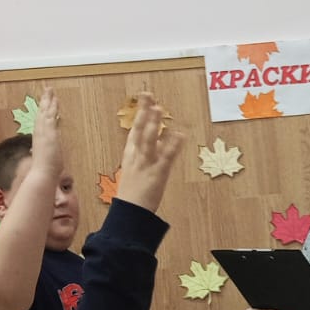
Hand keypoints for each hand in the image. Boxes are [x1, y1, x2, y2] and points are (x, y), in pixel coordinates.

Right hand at [29, 85, 64, 177]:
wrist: (42, 174)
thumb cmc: (43, 170)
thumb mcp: (41, 159)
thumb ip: (39, 154)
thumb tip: (35, 153)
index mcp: (40, 138)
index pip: (42, 121)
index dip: (43, 111)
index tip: (46, 103)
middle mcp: (40, 133)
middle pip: (42, 113)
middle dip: (45, 101)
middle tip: (47, 90)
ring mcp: (44, 132)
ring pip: (45, 112)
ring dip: (48, 100)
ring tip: (50, 89)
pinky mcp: (48, 132)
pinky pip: (50, 116)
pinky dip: (51, 107)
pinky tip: (53, 99)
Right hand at [114, 92, 182, 212]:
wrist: (129, 214)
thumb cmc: (133, 195)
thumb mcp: (136, 172)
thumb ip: (147, 156)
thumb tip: (160, 142)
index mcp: (130, 156)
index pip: (134, 131)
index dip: (139, 114)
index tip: (144, 99)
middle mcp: (137, 157)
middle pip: (139, 130)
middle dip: (143, 112)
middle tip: (148, 95)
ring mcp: (146, 164)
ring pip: (148, 140)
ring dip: (153, 123)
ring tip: (158, 108)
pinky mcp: (157, 174)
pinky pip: (166, 157)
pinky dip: (173, 145)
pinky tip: (180, 135)